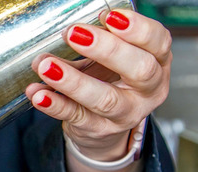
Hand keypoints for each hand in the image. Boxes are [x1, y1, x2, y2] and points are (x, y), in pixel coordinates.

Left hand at [25, 9, 170, 161]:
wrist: (103, 125)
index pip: (158, 43)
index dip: (138, 29)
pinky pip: (75, 117)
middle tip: (74, 34)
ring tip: (46, 65)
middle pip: (139, 70)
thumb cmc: (110, 80)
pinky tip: (38, 93)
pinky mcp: (98, 129)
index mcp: (158, 62)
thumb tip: (72, 28)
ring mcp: (125, 114)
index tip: (110, 16)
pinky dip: (54, 105)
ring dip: (72, 81)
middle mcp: (148, 91)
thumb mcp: (112, 57)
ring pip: (104, 99)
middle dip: (106, 49)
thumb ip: (98, 40)